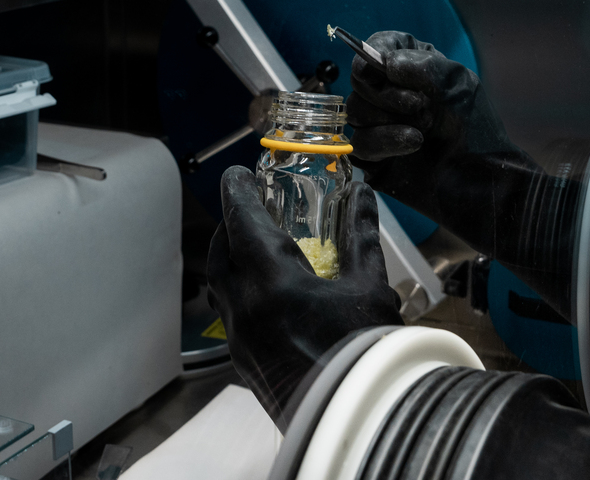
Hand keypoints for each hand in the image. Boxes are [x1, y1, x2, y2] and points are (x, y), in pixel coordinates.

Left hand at [207, 167, 402, 422]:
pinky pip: (230, 314)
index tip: (238, 173)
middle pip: (220, 252)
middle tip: (249, 207)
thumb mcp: (370, 288)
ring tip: (254, 248)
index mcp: (273, 282)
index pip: (242, 220)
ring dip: (230, 260)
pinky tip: (265, 294)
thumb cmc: (365, 355)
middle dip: (230, 225)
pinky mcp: (243, 361)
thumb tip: (363, 197)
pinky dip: (239, 292)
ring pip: (219, 286)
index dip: (238, 191)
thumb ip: (361, 237)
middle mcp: (245, 308)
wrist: (354, 416)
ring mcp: (240, 338)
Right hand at [346, 31, 579, 317]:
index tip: (385, 65)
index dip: (375, 52)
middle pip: (359, 80)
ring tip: (424, 129)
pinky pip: (359, 143)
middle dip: (387, 92)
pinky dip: (385, 141)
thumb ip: (420, 65)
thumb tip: (383, 62)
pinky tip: (413, 144)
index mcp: (411, 71)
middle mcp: (391, 95)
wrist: (485, 181)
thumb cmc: (477, 129)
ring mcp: (381, 127)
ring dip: (388, 118)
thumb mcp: (457, 84)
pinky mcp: (375, 158)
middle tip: (422, 105)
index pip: (377, 47)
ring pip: (356, 112)